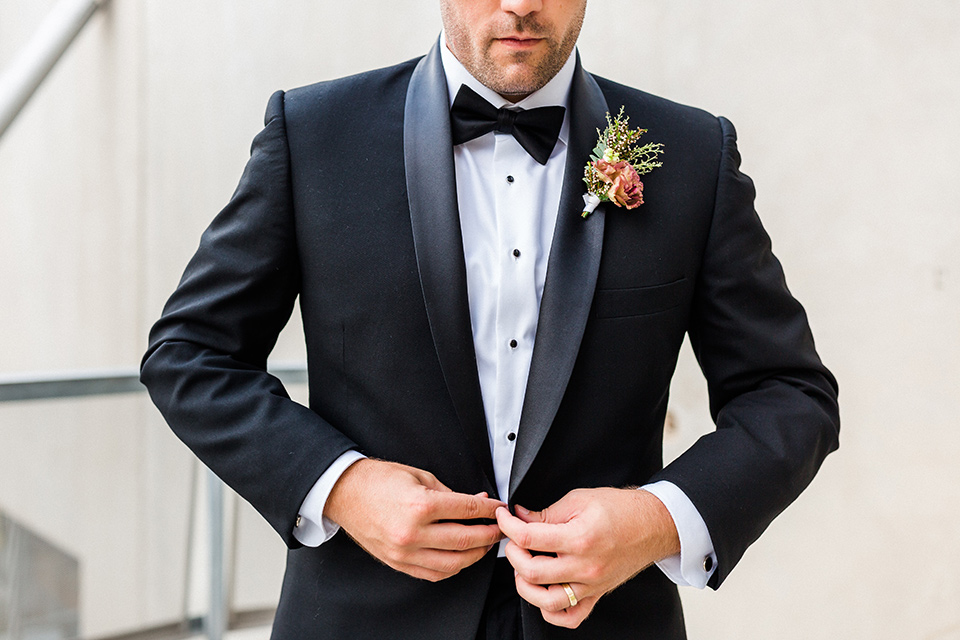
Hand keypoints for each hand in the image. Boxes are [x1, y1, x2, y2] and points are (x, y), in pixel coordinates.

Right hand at [324, 458, 504, 580]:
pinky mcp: (398, 563)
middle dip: (490, 534)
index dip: (489, 509)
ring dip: (476, 555)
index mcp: (420, 505)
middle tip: (500, 528)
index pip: (467, 509)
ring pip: (453, 563)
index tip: (499, 508)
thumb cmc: (377, 480)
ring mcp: (404, 552)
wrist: (344, 492)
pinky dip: (453, 568)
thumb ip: (451, 492)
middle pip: (466, 539)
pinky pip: (434, 574)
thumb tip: (477, 500)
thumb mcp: (419, 476)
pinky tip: (461, 557)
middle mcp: (413, 533)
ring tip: (485, 544)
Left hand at [495, 488, 679, 628]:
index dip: (508, 525)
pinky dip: (551, 612)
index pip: (529, 537)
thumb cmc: (621, 509)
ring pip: (547, 602)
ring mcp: (591, 584)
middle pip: (532, 571)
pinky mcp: (597, 594)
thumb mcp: (579, 499)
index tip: (504, 517)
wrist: (653, 524)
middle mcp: (585, 566)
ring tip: (524, 567)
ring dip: (526, 585)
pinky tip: (543, 592)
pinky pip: (570, 617)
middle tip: (513, 539)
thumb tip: (520, 518)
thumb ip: (547, 513)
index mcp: (580, 537)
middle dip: (513, 553)